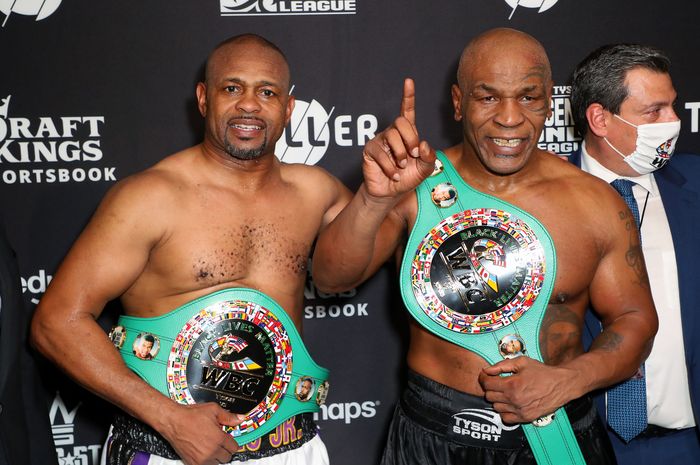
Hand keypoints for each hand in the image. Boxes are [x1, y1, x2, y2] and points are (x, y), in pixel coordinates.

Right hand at [159, 402, 243, 464]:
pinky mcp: (193, 463)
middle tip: (219, 442)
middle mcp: (211, 451)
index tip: (228, 440)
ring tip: (210, 446)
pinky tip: (203, 451)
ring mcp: (202, 459)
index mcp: (219, 439)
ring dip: (216, 456)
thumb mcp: (213, 410)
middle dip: (225, 449)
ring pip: (217, 463)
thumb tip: (240, 419)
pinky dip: (206, 461)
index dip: (232, 442)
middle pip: (227, 457)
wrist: (173, 421)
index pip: (234, 448)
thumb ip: (228, 416)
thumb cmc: (191, 415)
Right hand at [362, 78, 435, 199]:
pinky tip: (393, 174)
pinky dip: (391, 167)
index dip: (408, 96)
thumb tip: (422, 143)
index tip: (408, 81)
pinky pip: (381, 153)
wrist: (391, 193)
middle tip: (413, 155)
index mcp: (407, 134)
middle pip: (401, 122)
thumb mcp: (425, 169)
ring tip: (402, 166)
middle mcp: (393, 133)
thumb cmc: (407, 178)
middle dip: (410, 139)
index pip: (407, 111)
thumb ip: (429, 157)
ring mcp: (380, 140)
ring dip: (401, 154)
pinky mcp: (369, 150)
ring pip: (391, 136)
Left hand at [478, 357, 575, 423]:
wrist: (561, 384)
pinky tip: (509, 403)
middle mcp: (514, 399)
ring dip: (497, 399)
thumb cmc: (542, 372)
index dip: (483, 378)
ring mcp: (519, 410)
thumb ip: (501, 365)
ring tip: (505, 392)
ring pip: (496, 407)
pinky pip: (505, 418)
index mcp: (511, 385)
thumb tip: (487, 370)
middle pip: (489, 396)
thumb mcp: (521, 362)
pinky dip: (504, 411)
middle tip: (497, 382)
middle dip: (490, 388)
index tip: (486, 376)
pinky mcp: (525, 418)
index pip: (487, 384)